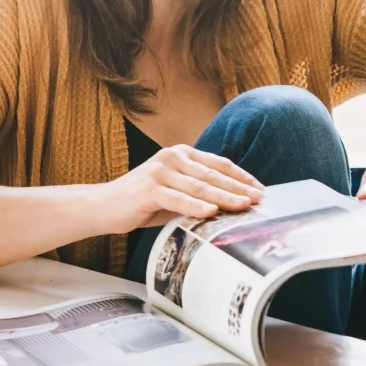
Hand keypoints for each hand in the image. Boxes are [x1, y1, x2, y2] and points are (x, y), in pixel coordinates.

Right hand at [97, 145, 264, 232]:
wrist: (105, 206)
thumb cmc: (143, 202)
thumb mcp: (175, 193)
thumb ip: (198, 193)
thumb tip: (234, 205)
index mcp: (180, 154)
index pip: (218, 164)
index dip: (241, 177)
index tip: (260, 190)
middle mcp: (171, 157)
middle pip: (212, 175)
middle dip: (238, 188)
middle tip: (258, 200)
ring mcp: (159, 171)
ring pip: (199, 187)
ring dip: (224, 197)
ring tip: (243, 206)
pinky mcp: (149, 189)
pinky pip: (177, 199)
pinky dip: (195, 206)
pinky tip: (211, 212)